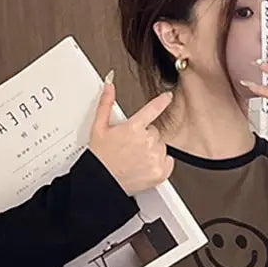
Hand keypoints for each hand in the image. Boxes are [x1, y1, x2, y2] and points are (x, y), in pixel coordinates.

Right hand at [89, 77, 174, 195]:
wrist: (103, 181)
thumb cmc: (100, 157)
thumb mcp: (99, 127)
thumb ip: (106, 103)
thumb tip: (109, 85)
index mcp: (133, 128)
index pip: (152, 109)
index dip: (162, 101)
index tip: (168, 96)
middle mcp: (146, 142)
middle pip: (155, 132)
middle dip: (145, 136)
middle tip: (131, 146)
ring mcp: (154, 157)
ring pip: (161, 146)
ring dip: (152, 150)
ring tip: (136, 157)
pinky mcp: (160, 172)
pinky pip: (168, 161)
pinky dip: (160, 163)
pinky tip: (146, 165)